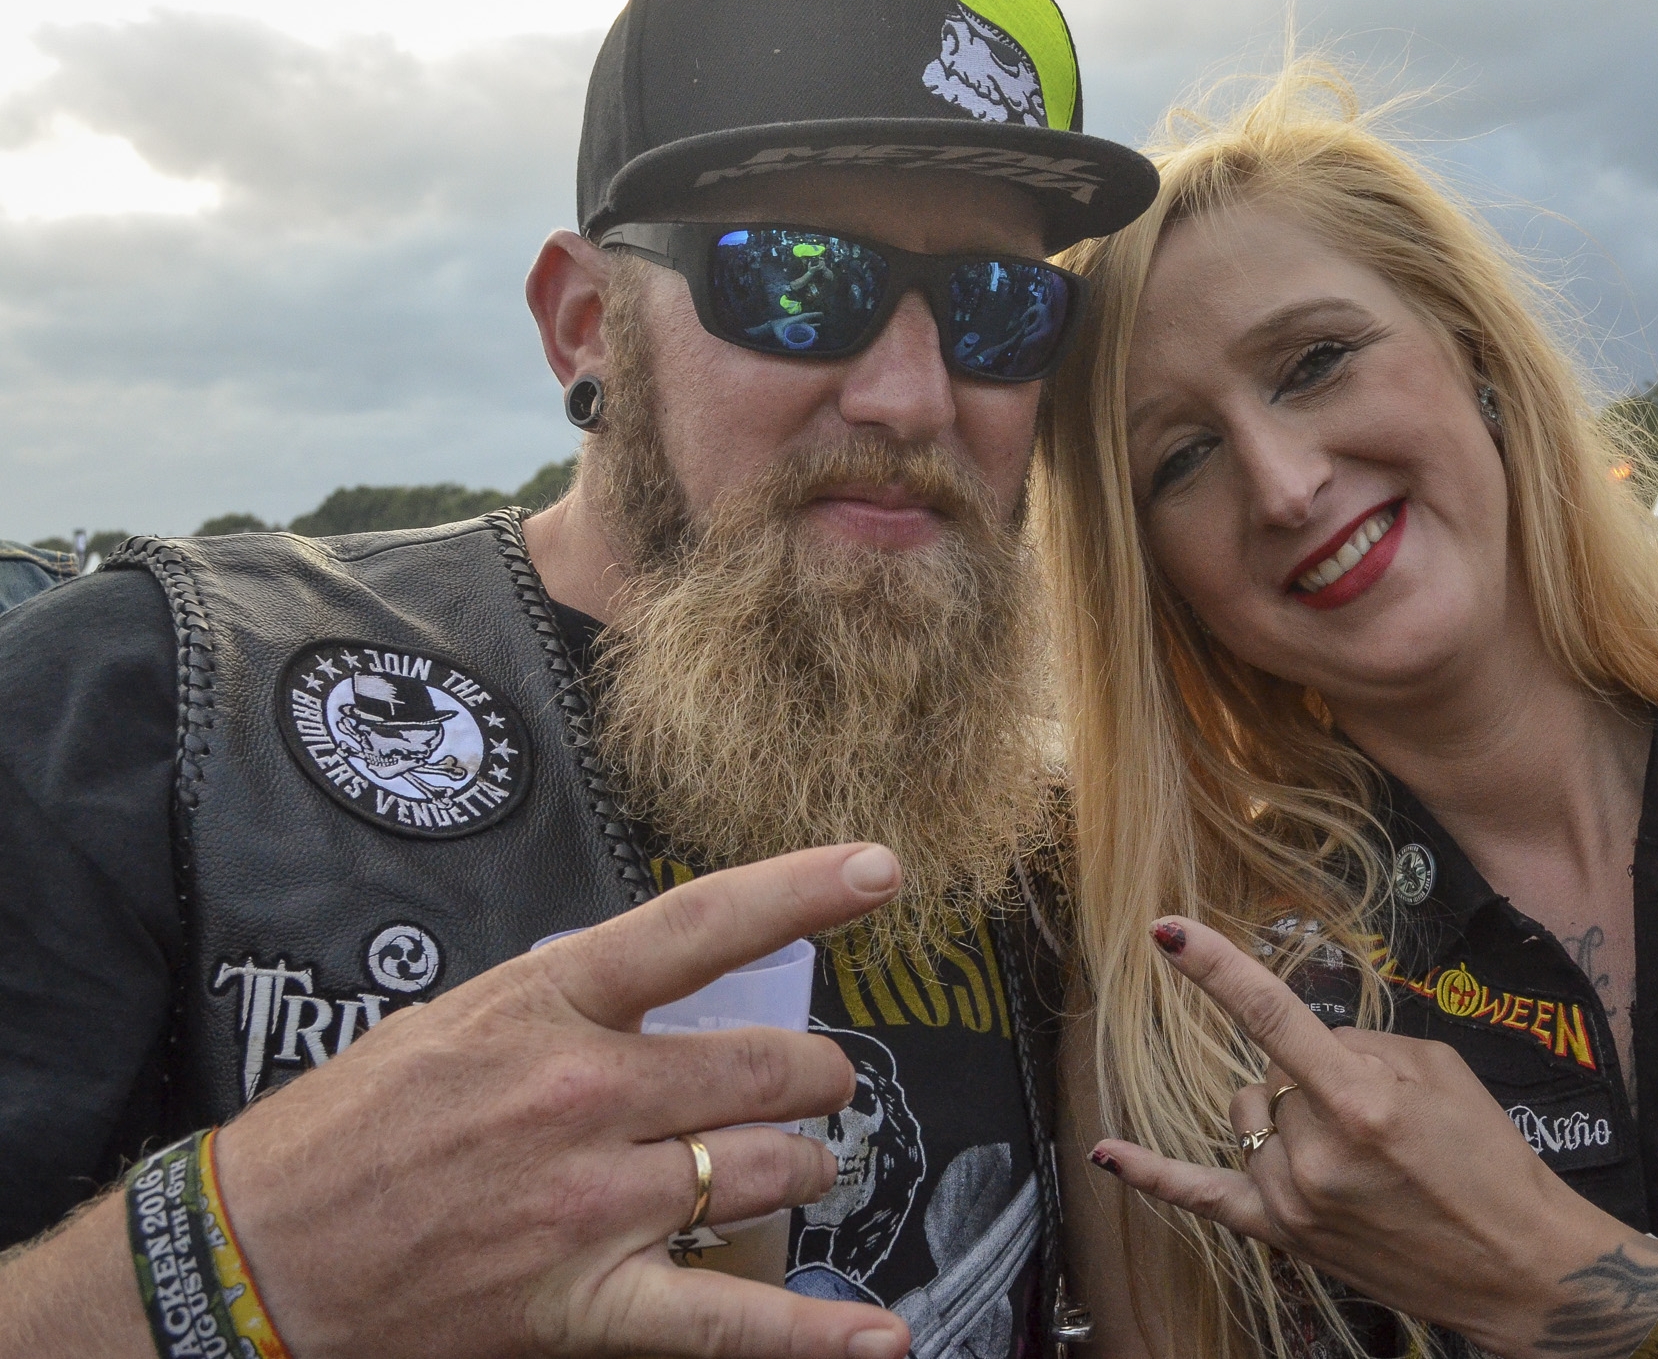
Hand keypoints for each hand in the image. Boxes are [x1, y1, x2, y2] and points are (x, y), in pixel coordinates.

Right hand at [217, 843, 910, 1358]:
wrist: (252, 1258)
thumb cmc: (349, 1131)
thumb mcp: (457, 1020)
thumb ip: (573, 1003)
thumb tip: (670, 994)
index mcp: (548, 1005)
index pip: (702, 926)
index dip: (805, 888)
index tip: (880, 870)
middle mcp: (583, 1094)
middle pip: (765, 1068)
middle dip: (813, 1077)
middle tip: (814, 1085)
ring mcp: (590, 1204)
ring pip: (766, 1172)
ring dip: (799, 1172)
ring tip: (789, 1172)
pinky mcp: (581, 1305)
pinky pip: (726, 1322)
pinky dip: (812, 1336)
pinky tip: (875, 1338)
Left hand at [1090, 919, 1629, 1356]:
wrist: (1517, 1265)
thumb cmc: (1490, 1158)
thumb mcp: (1442, 1068)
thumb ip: (1362, 1044)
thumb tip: (1309, 1044)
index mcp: (1360, 1101)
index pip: (1270, 1014)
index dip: (1214, 967)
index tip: (1168, 930)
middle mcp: (1315, 1153)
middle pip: (1270, 1074)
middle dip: (1313, 1077)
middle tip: (1380, 1116)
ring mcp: (1292, 1200)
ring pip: (1250, 1118)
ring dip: (1286, 1116)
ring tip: (1354, 1152)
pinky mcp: (1284, 1237)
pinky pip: (1203, 1196)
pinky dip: (1152, 1174)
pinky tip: (1106, 1151)